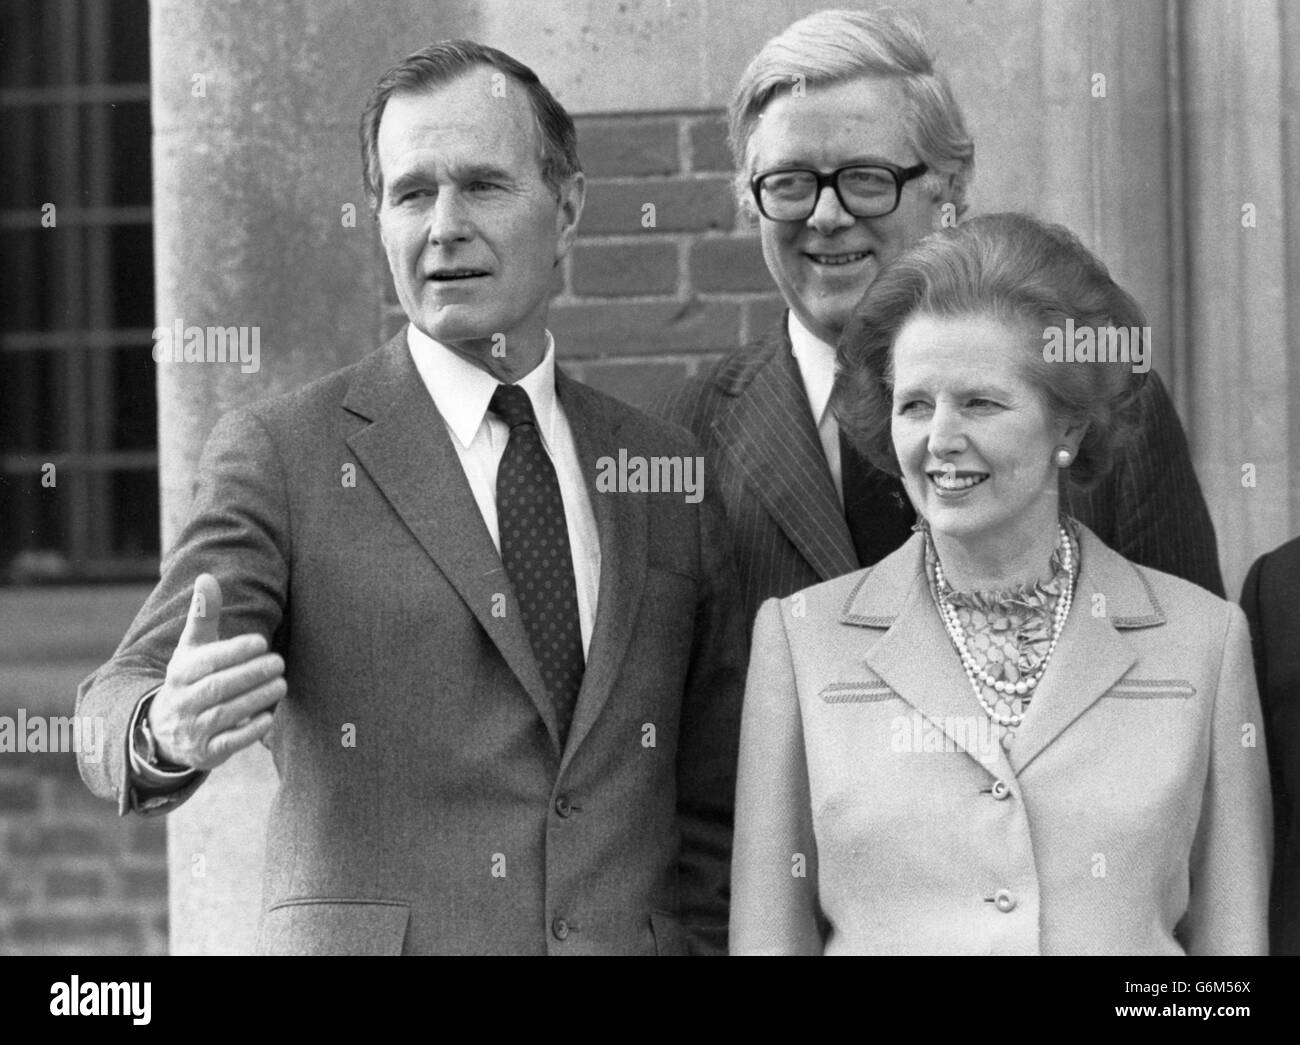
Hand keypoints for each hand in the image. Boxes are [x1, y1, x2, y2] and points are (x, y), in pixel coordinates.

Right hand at [148, 573, 284, 770]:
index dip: (234, 651)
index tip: (261, 641)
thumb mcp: (192, 648)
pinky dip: (248, 730)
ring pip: (226, 713)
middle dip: (251, 674)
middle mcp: (183, 701)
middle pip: (219, 687)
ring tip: (281, 684)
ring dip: (256, 698)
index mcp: (180, 672)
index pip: (208, 661)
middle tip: (279, 662)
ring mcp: (193, 729)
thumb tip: (207, 577)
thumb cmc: (191, 678)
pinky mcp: (206, 752)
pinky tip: (267, 717)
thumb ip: (204, 615)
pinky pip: (228, 742)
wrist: (166, 730)